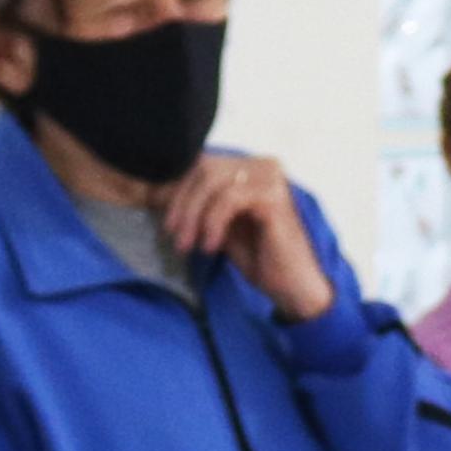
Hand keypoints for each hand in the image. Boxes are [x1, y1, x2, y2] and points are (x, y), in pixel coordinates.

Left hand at [168, 148, 340, 322]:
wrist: (291, 286)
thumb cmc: (258, 257)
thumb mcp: (219, 225)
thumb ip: (198, 205)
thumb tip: (158, 191)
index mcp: (252, 167)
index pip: (202, 163)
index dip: (177, 190)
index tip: (166, 223)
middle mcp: (264, 165)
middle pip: (204, 168)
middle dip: (182, 204)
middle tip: (175, 237)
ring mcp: (271, 178)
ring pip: (212, 182)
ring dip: (193, 216)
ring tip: (188, 246)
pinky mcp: (273, 197)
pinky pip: (228, 199)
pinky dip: (212, 223)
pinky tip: (211, 246)